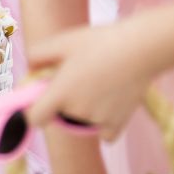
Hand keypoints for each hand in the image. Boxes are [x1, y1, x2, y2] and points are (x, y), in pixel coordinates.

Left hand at [25, 23, 155, 140]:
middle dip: (65, 102)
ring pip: (83, 122)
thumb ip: (39, 54)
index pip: (35, 118)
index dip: (35, 109)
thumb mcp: (65, 40)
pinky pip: (104, 134)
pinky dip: (105, 124)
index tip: (44, 98)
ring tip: (102, 82)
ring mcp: (98, 119)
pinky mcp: (118, 123)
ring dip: (86, 110)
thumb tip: (30, 68)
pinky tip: (111, 105)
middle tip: (81, 78)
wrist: (142, 48)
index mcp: (59, 93)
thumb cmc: (102, 41)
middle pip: (61, 116)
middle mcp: (76, 111)